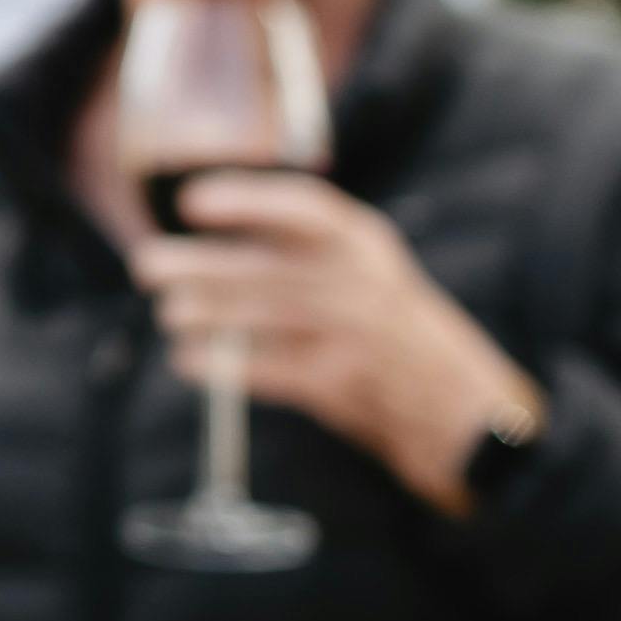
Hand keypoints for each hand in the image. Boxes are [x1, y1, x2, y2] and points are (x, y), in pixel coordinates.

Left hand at [138, 172, 539, 517]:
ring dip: (204, 315)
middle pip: (265, 266)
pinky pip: (266, 370)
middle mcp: (364, 286)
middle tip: (149, 265)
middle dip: (199, 265)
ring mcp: (354, 337)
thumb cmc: (413, 347)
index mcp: (371, 249)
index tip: (192, 201)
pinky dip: (223, 366)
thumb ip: (319, 260)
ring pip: (258, 316)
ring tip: (170, 314)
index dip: (243, 201)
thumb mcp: (381, 282)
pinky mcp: (343, 386)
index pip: (303, 211)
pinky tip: (191, 361)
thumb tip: (223, 249)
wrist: (472, 420)